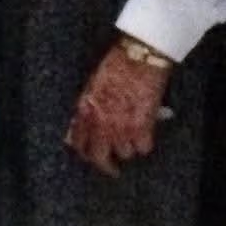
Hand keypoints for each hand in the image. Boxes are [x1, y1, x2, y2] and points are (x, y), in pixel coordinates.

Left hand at [63, 42, 171, 177]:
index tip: (91, 157)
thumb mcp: (92, 87)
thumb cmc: (116, 65)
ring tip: (133, 134)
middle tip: (113, 169)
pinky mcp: (142, 128)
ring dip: (129, 146)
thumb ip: (87, 109)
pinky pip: (144, 148)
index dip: (85, 153)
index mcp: (85, 111)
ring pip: (125, 153)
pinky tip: (147, 132)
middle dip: (107, 166)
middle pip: (99, 159)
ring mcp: (121, 128)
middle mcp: (100, 124)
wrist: (139, 57)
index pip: (78, 144)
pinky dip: (146, 142)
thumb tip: (80, 128)